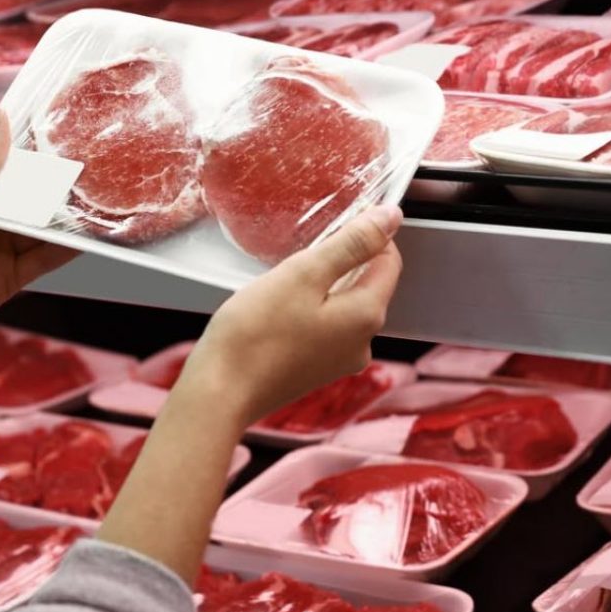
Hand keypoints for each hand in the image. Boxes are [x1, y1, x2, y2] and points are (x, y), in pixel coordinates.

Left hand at [0, 108, 77, 364]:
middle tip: (88, 172)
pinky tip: (84, 236)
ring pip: (38, 230)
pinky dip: (64, 249)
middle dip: (52, 190)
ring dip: (63, 219)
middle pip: (26, 202)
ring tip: (95, 201)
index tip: (61, 141)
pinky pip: (42, 260)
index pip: (4, 172)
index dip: (30, 160)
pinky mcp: (8, 279)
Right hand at [180, 205, 402, 428]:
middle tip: (299, 255)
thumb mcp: (304, 274)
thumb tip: (391, 218)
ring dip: (321, 287)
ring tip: (283, 283)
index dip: (369, 235)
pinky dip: (308, 311)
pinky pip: (324, 328)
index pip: (390, 262)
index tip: (336, 223)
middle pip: (366, 285)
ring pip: (342, 306)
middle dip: (340, 262)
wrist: (219, 393)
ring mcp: (339, 361)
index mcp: (366, 316)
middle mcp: (362, 343)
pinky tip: (278, 311)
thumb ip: (352, 244)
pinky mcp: (315, 371)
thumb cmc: (254, 334)